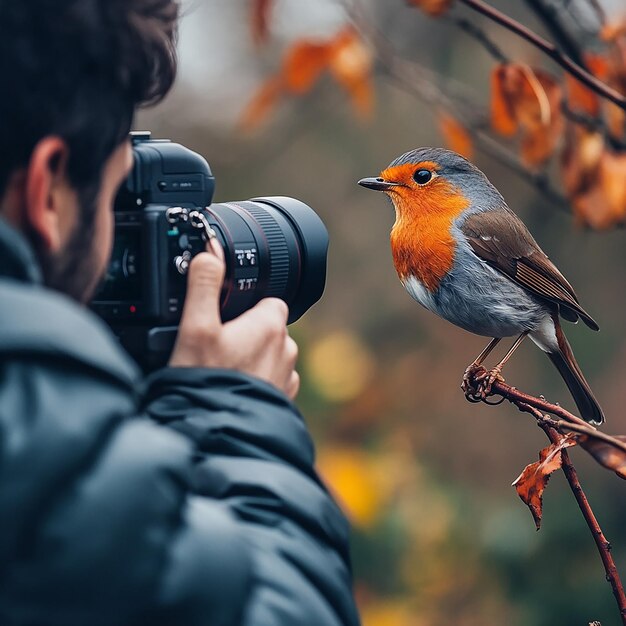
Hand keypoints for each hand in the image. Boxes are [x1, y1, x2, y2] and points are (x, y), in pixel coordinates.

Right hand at [169, 238, 299, 398]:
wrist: (218, 435)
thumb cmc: (207, 381)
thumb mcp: (195, 327)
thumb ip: (203, 285)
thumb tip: (210, 253)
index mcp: (271, 325)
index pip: (268, 300)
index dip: (245, 306)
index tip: (224, 318)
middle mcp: (287, 350)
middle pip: (267, 327)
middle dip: (246, 332)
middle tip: (215, 348)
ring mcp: (288, 377)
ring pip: (270, 354)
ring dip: (251, 358)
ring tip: (221, 371)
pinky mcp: (284, 399)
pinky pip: (270, 379)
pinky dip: (255, 380)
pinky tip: (232, 388)